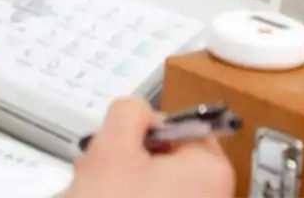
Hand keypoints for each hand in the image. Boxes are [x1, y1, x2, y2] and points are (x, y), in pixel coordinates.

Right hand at [65, 101, 233, 197]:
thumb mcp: (112, 149)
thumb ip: (129, 114)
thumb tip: (139, 113)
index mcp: (211, 170)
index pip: (185, 128)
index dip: (148, 130)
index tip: (121, 142)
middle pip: (169, 162)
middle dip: (128, 163)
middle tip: (97, 172)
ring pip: (154, 190)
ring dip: (120, 189)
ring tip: (93, 195)